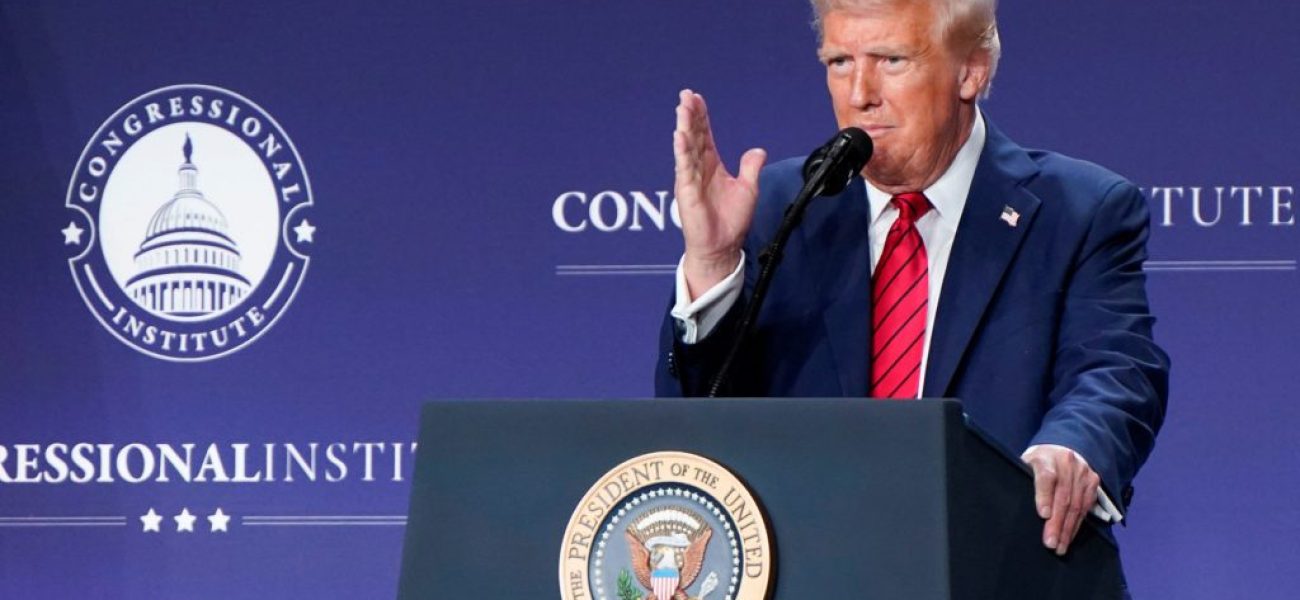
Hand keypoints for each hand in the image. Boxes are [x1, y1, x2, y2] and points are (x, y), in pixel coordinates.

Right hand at [673, 89, 765, 298]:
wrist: (723, 246)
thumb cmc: (731, 220)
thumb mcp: (748, 189)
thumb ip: (750, 168)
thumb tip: (758, 150)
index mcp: (711, 165)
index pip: (704, 135)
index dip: (701, 117)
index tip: (697, 98)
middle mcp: (698, 169)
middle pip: (693, 136)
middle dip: (690, 115)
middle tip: (686, 95)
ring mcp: (690, 179)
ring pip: (686, 147)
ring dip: (684, 127)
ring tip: (682, 108)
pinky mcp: (686, 192)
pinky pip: (684, 167)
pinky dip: (682, 150)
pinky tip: (680, 135)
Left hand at [1021, 444, 1100, 555]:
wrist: (1060, 448)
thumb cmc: (1036, 463)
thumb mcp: (1024, 465)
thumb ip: (1023, 481)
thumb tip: (1014, 506)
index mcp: (1045, 457)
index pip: (1046, 477)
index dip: (1044, 496)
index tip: (1043, 516)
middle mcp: (1066, 462)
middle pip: (1063, 496)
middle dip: (1057, 523)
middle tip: (1051, 543)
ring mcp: (1082, 471)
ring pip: (1076, 504)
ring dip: (1068, 528)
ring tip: (1060, 546)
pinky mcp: (1093, 480)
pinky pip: (1086, 506)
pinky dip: (1078, 523)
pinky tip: (1070, 536)